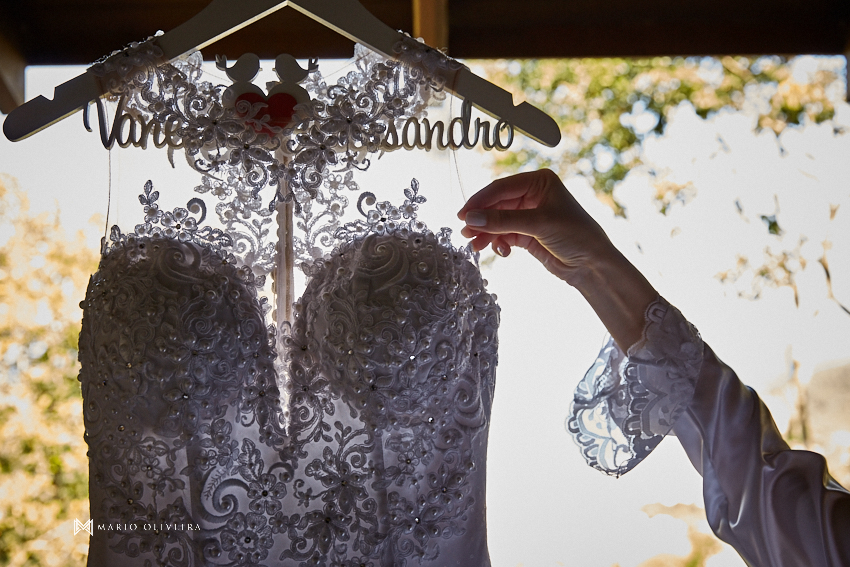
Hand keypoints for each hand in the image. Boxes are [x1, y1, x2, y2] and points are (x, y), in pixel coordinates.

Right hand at [457, 169, 613, 285]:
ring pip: (497, 221)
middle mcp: (533, 195)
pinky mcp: (527, 233)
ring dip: (487, 233)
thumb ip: (503, 221)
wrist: (592, 264)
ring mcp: (529, 214)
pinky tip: (502, 252)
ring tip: (476, 246)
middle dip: (482, 220)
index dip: (480, 201)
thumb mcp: (539, 224)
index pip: (501, 188)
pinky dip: (498, 243)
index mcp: (539, 181)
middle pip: (496, 205)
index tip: (464, 214)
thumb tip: (471, 218)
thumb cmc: (576, 235)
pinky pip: (504, 234)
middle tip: (466, 233)